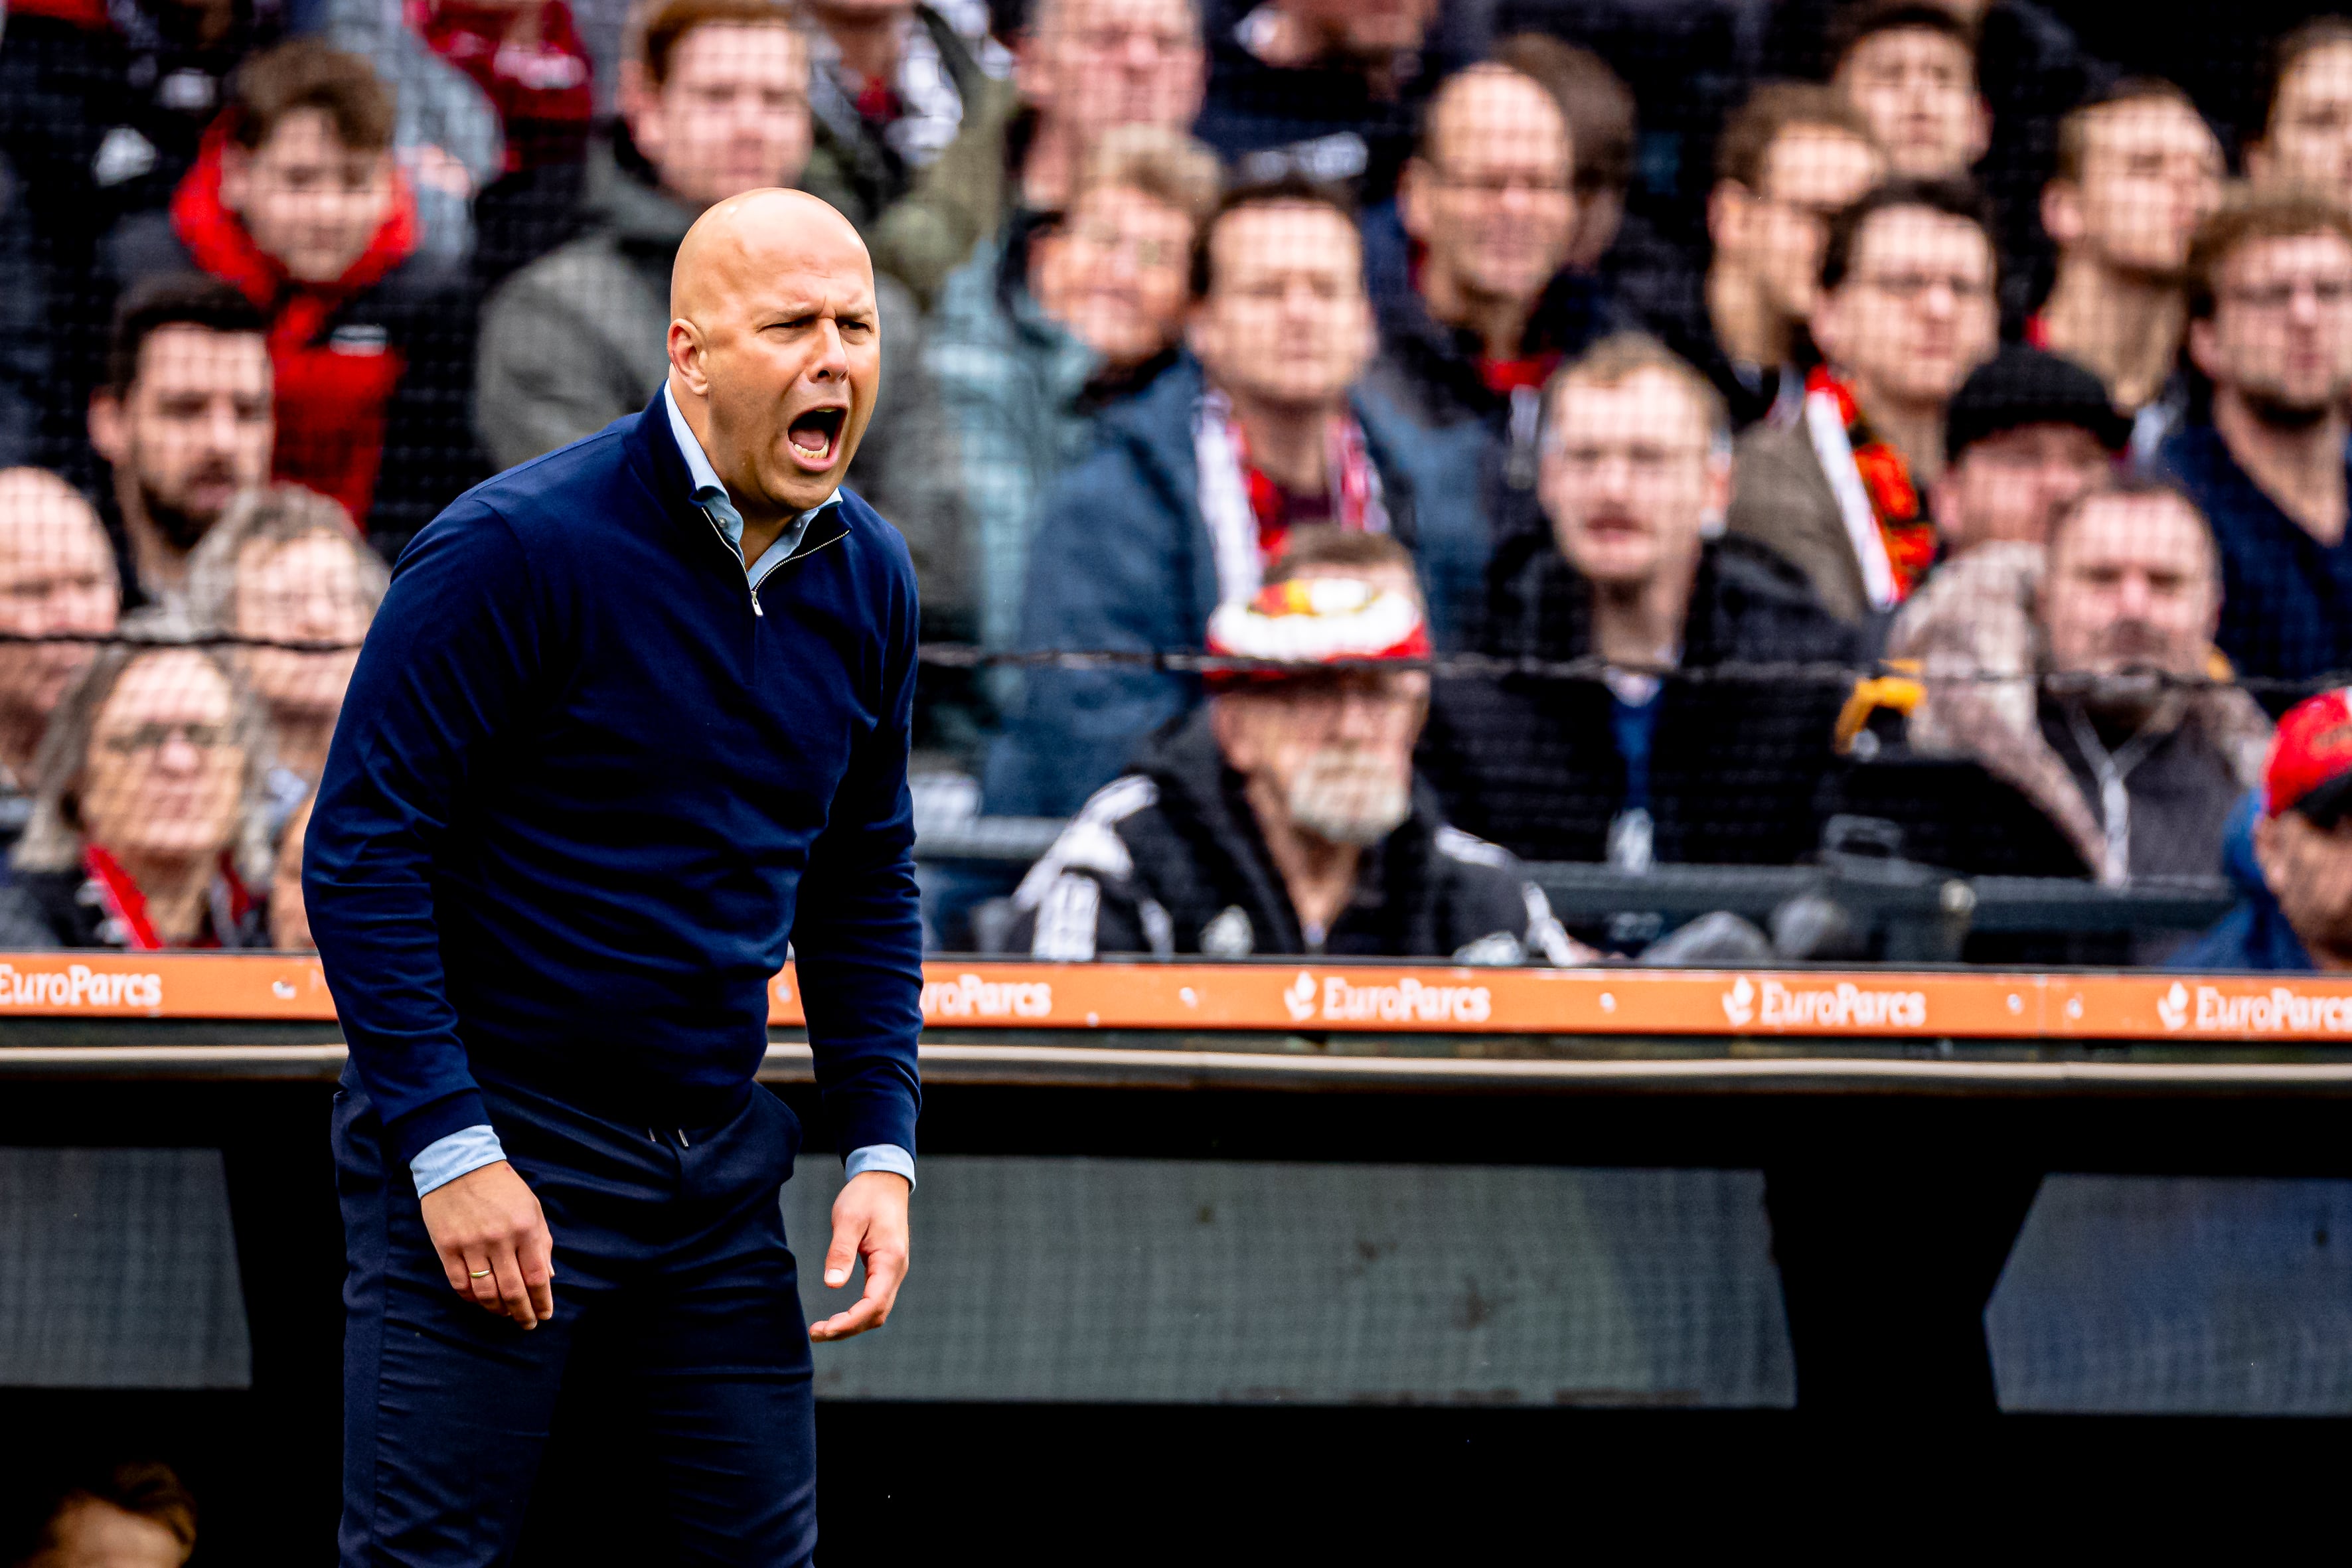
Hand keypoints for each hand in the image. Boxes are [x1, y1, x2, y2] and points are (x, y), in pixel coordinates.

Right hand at [419, 1160, 555, 1328]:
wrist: (459, 1165)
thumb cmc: (502, 1188)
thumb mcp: (531, 1207)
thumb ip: (542, 1242)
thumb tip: (547, 1277)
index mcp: (525, 1228)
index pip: (537, 1276)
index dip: (542, 1301)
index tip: (545, 1315)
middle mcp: (499, 1239)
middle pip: (513, 1291)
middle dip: (522, 1313)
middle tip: (527, 1324)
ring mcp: (471, 1245)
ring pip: (485, 1293)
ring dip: (497, 1310)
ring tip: (505, 1314)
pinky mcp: (446, 1247)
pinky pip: (460, 1284)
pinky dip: (471, 1299)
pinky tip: (480, 1301)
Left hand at [808, 1170, 909, 1341]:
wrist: (884, 1180)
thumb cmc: (866, 1196)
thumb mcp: (848, 1219)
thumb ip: (841, 1252)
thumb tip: (832, 1285)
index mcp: (890, 1259)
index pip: (873, 1304)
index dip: (849, 1322)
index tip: (824, 1329)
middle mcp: (896, 1270)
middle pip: (876, 1314)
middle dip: (847, 1329)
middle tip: (816, 1333)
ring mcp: (893, 1271)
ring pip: (877, 1311)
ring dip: (852, 1325)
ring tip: (823, 1329)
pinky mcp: (886, 1270)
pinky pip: (875, 1301)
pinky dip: (857, 1314)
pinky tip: (838, 1317)